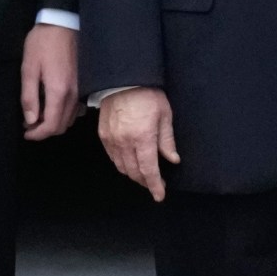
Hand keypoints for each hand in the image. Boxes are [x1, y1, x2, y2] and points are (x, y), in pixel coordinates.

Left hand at [20, 23, 80, 140]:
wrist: (63, 22)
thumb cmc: (42, 43)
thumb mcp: (28, 68)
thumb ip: (29, 97)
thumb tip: (30, 120)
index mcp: (58, 91)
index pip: (51, 125)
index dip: (37, 134)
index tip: (26, 132)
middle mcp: (73, 94)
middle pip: (62, 126)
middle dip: (44, 130)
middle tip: (29, 123)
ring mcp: (81, 89)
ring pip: (70, 119)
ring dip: (54, 122)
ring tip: (38, 114)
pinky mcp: (84, 83)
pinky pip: (76, 108)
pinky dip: (64, 113)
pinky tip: (53, 105)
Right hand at [97, 87, 178, 201]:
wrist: (123, 79)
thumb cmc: (148, 95)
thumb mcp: (165, 115)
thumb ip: (167, 140)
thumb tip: (172, 160)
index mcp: (143, 138)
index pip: (149, 170)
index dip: (155, 186)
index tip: (160, 195)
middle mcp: (125, 142)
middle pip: (135, 172)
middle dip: (146, 182)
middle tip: (156, 183)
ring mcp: (112, 139)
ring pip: (122, 167)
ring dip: (134, 174)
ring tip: (144, 174)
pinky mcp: (103, 135)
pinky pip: (112, 157)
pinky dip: (122, 164)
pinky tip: (130, 162)